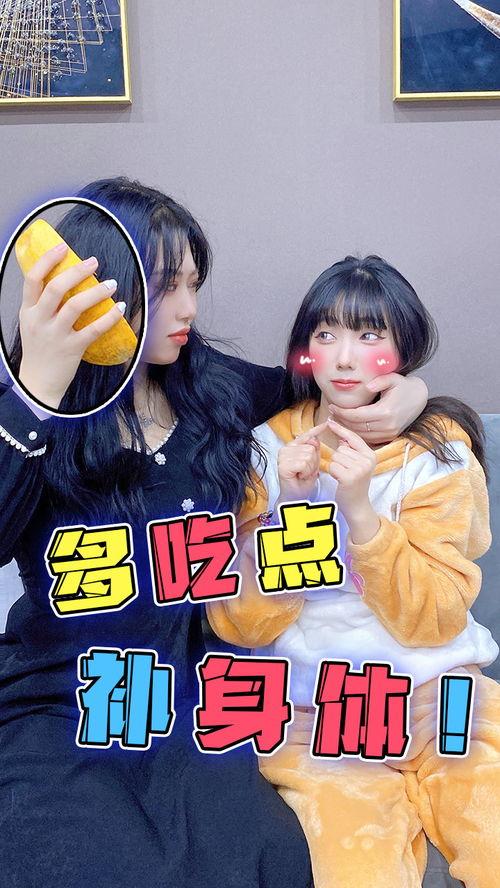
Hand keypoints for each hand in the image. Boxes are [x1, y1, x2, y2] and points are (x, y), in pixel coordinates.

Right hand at [17, 243, 124, 408]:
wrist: (38, 384)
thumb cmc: (39, 350)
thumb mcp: (32, 323)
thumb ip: (43, 304)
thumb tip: (65, 279)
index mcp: (27, 311)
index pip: (32, 278)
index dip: (47, 260)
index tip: (63, 247)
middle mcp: (39, 320)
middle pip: (56, 288)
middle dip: (76, 271)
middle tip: (94, 262)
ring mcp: (55, 335)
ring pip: (75, 306)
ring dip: (96, 292)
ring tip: (112, 284)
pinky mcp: (72, 349)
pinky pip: (93, 329)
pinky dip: (109, 317)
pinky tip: (119, 308)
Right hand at [277, 421, 328, 502]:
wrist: (295, 497)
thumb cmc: (303, 481)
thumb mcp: (312, 462)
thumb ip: (313, 449)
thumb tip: (315, 437)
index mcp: (292, 446)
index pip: (307, 435)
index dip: (317, 430)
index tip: (326, 423)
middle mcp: (285, 448)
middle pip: (311, 447)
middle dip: (313, 462)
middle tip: (306, 471)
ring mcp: (283, 456)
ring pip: (308, 455)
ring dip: (310, 468)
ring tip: (303, 474)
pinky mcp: (283, 465)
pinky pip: (303, 463)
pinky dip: (305, 472)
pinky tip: (299, 476)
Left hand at [327, 419, 379, 543]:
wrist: (357, 505)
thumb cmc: (354, 483)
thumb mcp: (358, 464)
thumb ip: (352, 450)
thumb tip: (341, 437)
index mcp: (371, 455)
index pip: (353, 437)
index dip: (340, 429)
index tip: (330, 420)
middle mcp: (367, 461)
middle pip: (341, 449)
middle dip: (339, 459)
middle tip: (346, 471)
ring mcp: (359, 469)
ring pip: (336, 457)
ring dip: (335, 466)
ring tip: (343, 476)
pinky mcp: (349, 477)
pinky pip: (333, 466)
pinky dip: (333, 472)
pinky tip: (340, 480)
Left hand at [328, 374, 427, 443]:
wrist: (419, 398)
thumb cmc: (403, 386)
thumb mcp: (392, 378)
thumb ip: (379, 381)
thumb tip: (367, 387)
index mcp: (385, 411)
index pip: (356, 415)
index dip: (341, 412)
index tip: (332, 407)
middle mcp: (387, 425)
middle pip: (356, 427)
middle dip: (341, 421)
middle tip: (330, 414)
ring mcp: (389, 433)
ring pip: (361, 435)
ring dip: (347, 429)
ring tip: (337, 420)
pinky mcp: (390, 436)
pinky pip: (369, 438)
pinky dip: (357, 433)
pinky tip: (349, 426)